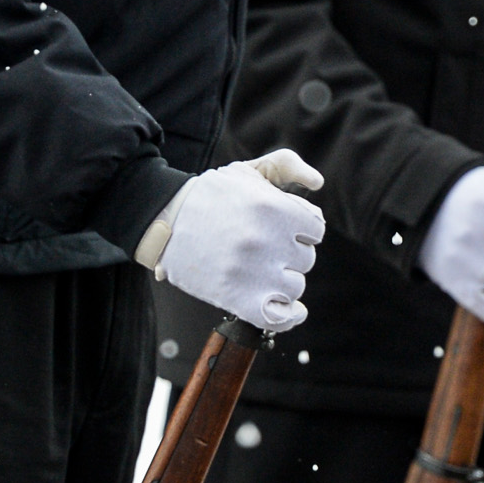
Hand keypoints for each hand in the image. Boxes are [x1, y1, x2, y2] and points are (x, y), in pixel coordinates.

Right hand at [155, 149, 326, 331]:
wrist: (166, 220)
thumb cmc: (211, 195)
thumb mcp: (248, 169)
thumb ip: (288, 164)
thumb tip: (317, 182)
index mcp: (272, 207)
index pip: (316, 229)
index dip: (302, 227)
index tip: (285, 227)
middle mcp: (266, 241)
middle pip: (305, 258)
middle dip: (289, 252)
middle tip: (263, 246)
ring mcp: (252, 272)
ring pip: (294, 286)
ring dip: (283, 279)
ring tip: (261, 268)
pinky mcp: (236, 298)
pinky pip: (280, 317)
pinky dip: (289, 316)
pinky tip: (291, 310)